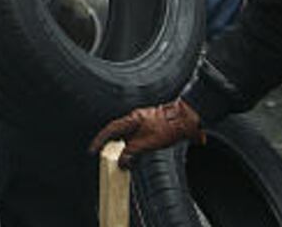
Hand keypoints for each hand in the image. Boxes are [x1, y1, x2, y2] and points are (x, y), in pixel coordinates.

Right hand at [88, 99, 204, 167]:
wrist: (188, 119)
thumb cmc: (170, 126)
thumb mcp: (148, 143)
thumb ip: (132, 152)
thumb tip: (121, 162)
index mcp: (132, 119)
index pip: (111, 129)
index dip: (100, 140)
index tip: (93, 150)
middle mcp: (137, 119)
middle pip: (118, 132)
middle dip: (111, 146)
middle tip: (105, 157)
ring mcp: (145, 122)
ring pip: (129, 136)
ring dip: (125, 148)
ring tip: (123, 161)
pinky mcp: (153, 128)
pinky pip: (138, 138)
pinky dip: (134, 148)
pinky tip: (137, 156)